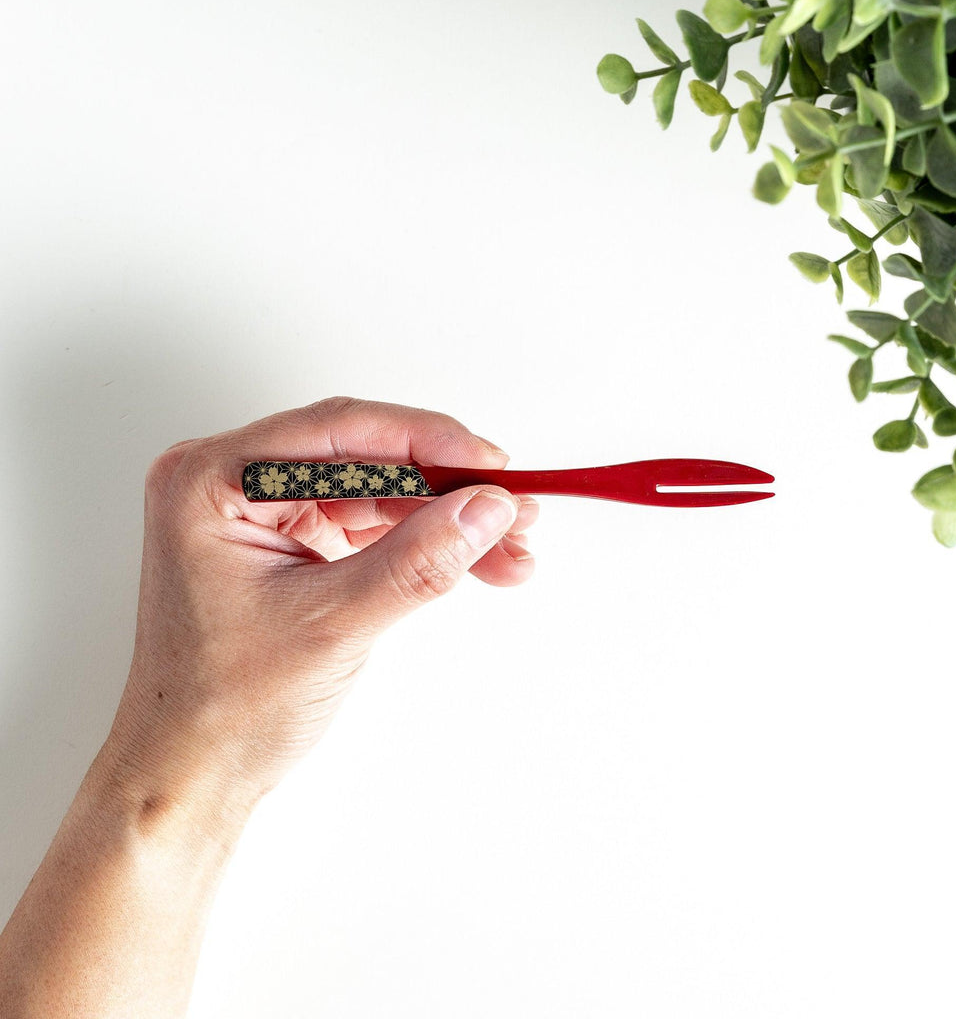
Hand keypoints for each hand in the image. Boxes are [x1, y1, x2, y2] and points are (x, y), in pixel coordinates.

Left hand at [103, 396, 537, 825]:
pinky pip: (372, 523)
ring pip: (378, 492)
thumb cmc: (224, 707)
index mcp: (211, 480)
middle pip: (366, 458)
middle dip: (446, 488)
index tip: (491, 464)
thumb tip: (487, 508)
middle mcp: (234, 482)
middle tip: (513, 508)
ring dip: (445, 517)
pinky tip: (473, 557)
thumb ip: (416, 560)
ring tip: (509, 545)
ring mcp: (264, 511)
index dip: (427, 441)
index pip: (338, 432)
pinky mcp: (292, 540)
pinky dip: (424, 541)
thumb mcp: (331, 625)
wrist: (195, 771)